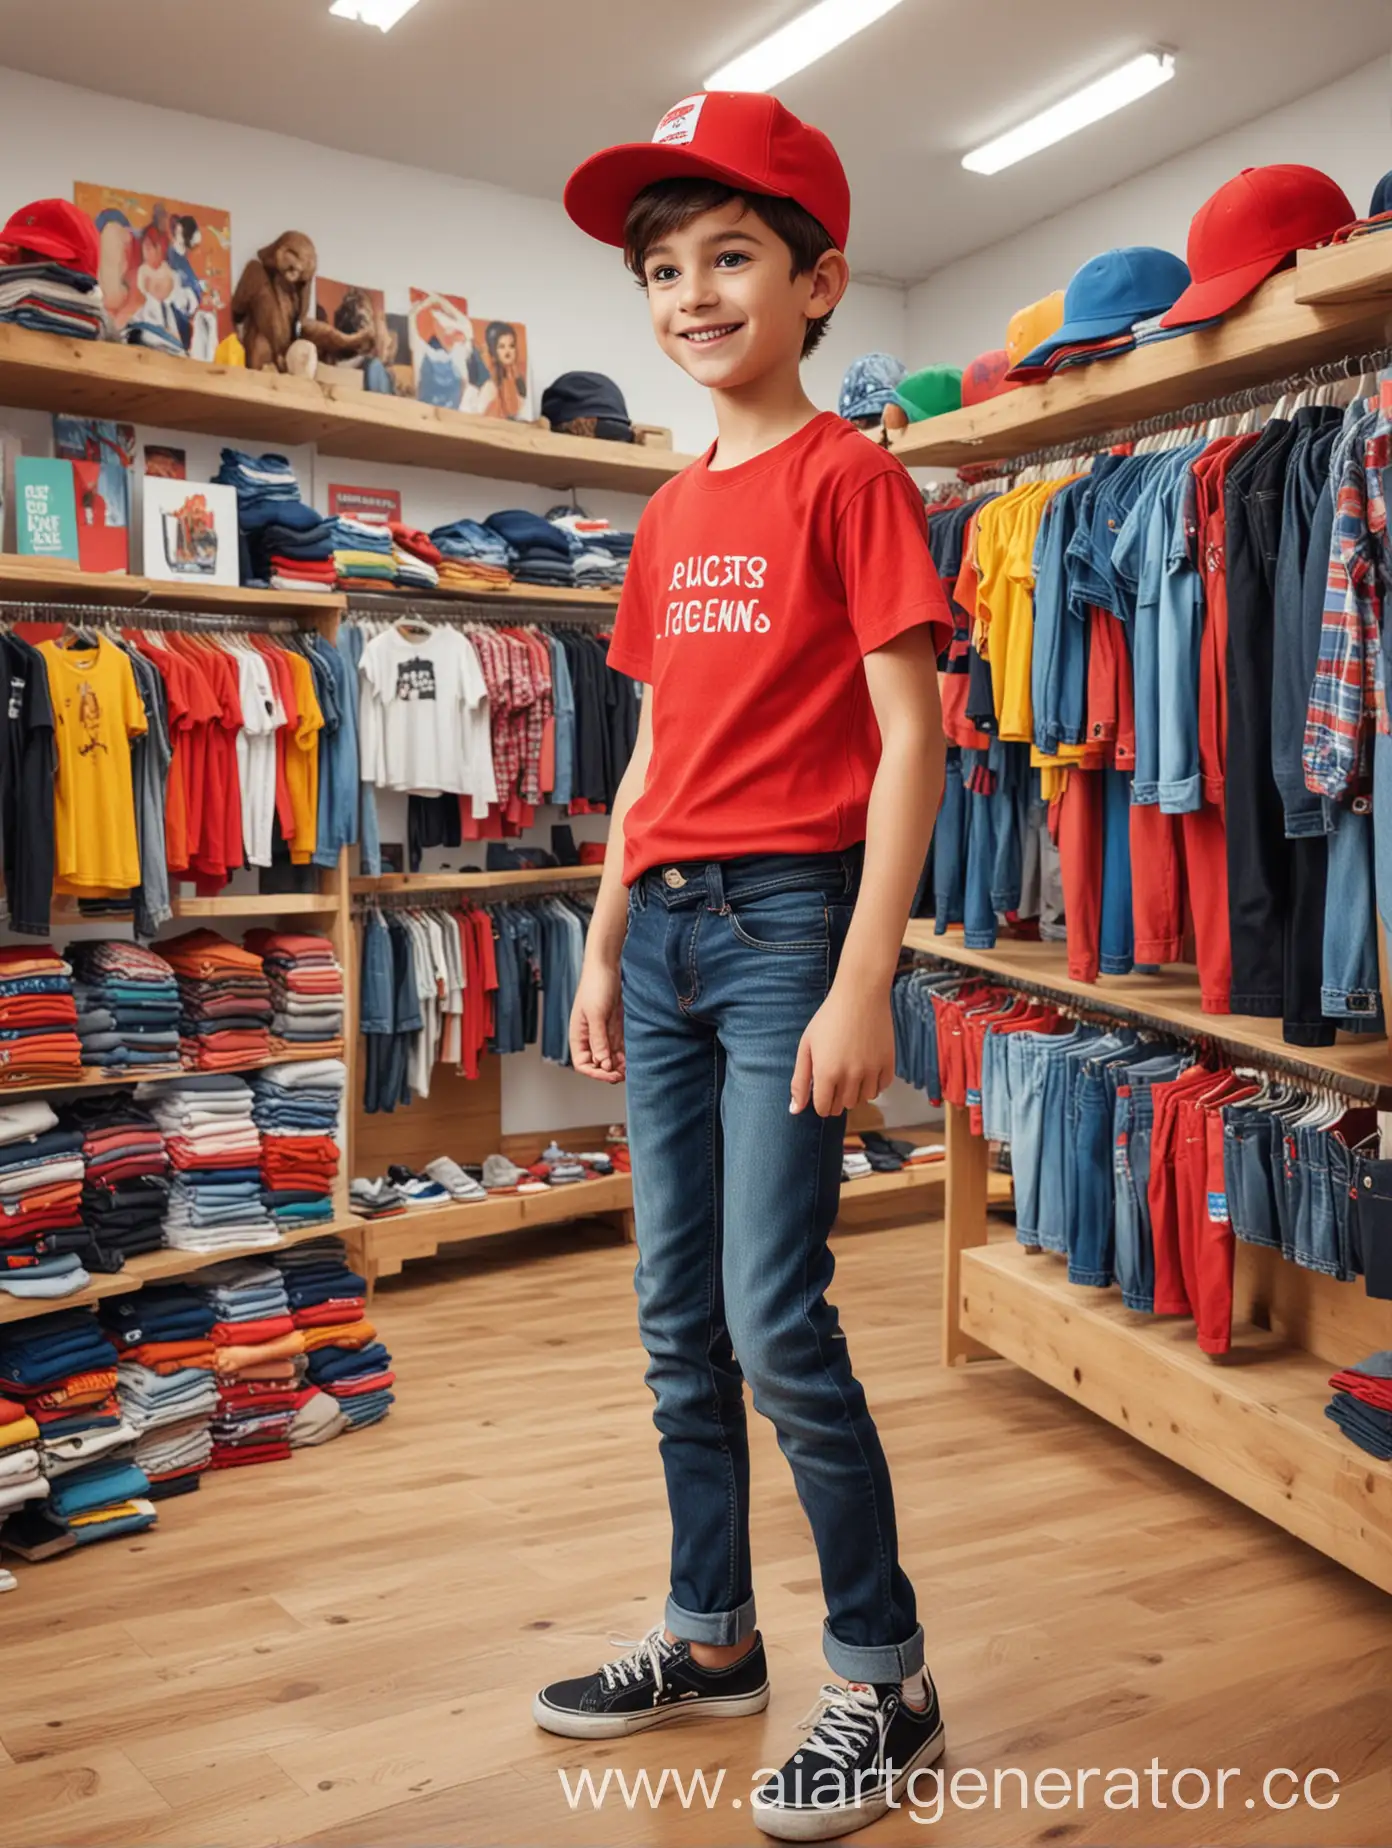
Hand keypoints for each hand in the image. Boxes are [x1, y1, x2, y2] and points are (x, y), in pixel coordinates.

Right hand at [570, 960, 625, 1083]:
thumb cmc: (596, 986)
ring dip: (618, 1066)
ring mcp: (602, 1032)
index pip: (582, 1064)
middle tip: (623, 1075)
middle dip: (608, 1072)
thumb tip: (602, 1063)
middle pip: (596, 1064)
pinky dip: (624, 1055)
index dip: (595, 1073)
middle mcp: (589, 1037)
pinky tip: (632, 1059)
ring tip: (630, 1069)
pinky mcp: (614, 1027)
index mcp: (579, 1035)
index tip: (611, 1075)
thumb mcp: (596, 1014)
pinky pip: (618, 1047)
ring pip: (609, 1057)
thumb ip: (599, 1039)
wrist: (607, 966)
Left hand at [790, 983, 894, 1117]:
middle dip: (836, 1097)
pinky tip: (866, 1068)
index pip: (823, 1108)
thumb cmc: (828, 1019)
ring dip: (856, 1092)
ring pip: (863, 1099)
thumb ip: (800, 1080)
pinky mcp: (888, 1063)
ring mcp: (871, 1071)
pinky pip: (881, 1088)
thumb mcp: (806, 1047)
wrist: (860, 995)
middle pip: (843, 1106)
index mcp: (826, 1073)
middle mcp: (850, 1076)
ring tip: (851, 1072)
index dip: (821, 1103)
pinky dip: (874, 1084)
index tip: (822, 1091)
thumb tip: (795, 1110)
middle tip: (836, 1077)